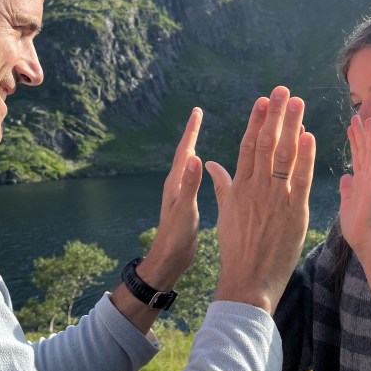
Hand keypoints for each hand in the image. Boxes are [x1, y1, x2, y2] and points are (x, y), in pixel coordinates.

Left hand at [138, 107, 202, 292]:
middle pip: (185, 152)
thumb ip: (189, 185)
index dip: (191, 131)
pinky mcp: (185, 202)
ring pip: (188, 164)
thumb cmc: (175, 237)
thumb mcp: (185, 210)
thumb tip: (193, 157)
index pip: (184, 150)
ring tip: (200, 134)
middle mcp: (176, 184)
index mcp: (176, 183)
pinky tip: (202, 168)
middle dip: (192, 133)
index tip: (197, 111)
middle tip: (198, 114)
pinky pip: (193, 177)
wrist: (168, 259)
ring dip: (194, 147)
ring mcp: (180, 193)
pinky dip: (198, 166)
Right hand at [206, 87, 314, 315]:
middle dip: (276, 114)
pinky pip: (301, 178)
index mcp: (239, 186)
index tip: (263, 101)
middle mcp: (255, 187)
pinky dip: (306, 156)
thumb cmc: (236, 249)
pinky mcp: (293, 212)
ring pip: (284, 155)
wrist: (248, 279)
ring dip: (292, 126)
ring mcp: (274, 198)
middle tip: (283, 90)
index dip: (257, 121)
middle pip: (267, 143)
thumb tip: (209, 164)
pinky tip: (309, 135)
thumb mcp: (225, 213)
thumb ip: (221, 186)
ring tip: (299, 103)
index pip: (249, 145)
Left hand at [338, 114, 370, 255]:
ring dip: (369, 136)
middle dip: (360, 133)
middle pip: (363, 151)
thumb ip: (347, 189)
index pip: (356, 157)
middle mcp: (368, 178)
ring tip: (366, 119)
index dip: (353, 142)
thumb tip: (345, 177)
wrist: (366, 241)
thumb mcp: (347, 202)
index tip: (350, 127)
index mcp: (360, 182)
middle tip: (357, 115)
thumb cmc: (357, 227)